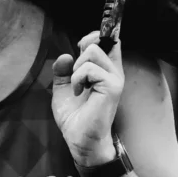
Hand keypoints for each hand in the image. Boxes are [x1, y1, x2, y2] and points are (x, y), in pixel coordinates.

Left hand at [51, 31, 123, 165]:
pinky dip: (77, 78)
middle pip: (100, 40)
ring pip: (93, 51)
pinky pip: (90, 68)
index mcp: (105, 69)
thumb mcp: (63, 89)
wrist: (79, 139)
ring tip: (76, 85)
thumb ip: (62, 71)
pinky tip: (78, 92)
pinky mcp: (112, 87)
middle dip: (81, 51)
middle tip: (75, 73)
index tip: (79, 51)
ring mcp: (115, 78)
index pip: (108, 40)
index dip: (92, 37)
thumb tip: (64, 56)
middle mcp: (114, 71)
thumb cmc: (75, 117)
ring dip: (77, 67)